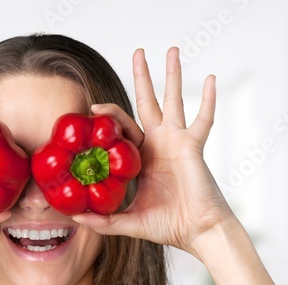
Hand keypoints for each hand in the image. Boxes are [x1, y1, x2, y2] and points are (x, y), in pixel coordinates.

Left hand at [70, 47, 237, 258]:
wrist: (198, 232)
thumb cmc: (169, 226)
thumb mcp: (129, 222)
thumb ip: (104, 221)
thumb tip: (74, 219)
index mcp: (141, 159)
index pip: (122, 129)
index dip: (109, 117)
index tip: (91, 110)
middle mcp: (159, 145)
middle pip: (146, 103)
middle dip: (142, 78)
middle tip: (137, 52)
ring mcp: (177, 142)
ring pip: (173, 101)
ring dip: (172, 74)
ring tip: (170, 50)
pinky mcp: (193, 146)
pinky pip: (203, 119)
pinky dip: (209, 99)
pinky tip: (212, 78)